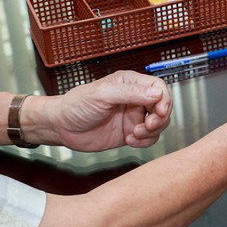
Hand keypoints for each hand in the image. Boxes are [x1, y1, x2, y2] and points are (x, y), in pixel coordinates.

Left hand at [43, 71, 171, 150]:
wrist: (62, 127)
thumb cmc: (76, 105)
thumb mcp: (103, 94)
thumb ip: (130, 93)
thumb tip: (156, 93)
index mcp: (130, 83)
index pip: (158, 88)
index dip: (164, 100)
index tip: (159, 112)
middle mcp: (134, 99)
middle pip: (162, 107)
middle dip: (159, 119)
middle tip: (147, 126)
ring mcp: (133, 116)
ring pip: (158, 124)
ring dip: (151, 132)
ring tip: (135, 134)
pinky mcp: (130, 133)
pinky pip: (148, 138)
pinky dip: (144, 142)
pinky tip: (129, 140)